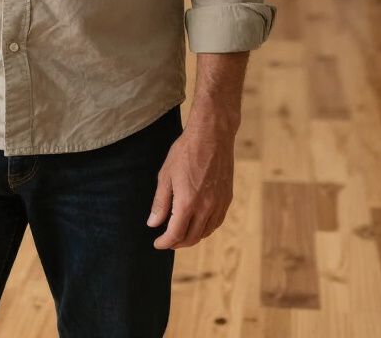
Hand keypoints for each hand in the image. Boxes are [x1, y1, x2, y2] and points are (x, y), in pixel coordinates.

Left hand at [146, 117, 234, 249]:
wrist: (212, 136)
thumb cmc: (185, 152)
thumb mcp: (165, 175)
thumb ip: (160, 202)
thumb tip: (153, 224)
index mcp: (187, 203)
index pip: (175, 234)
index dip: (165, 242)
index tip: (157, 243)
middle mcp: (205, 208)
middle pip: (191, 237)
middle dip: (177, 243)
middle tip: (167, 241)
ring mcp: (219, 204)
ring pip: (205, 232)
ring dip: (192, 237)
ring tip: (181, 234)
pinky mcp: (227, 198)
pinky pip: (216, 222)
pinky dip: (206, 229)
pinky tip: (198, 224)